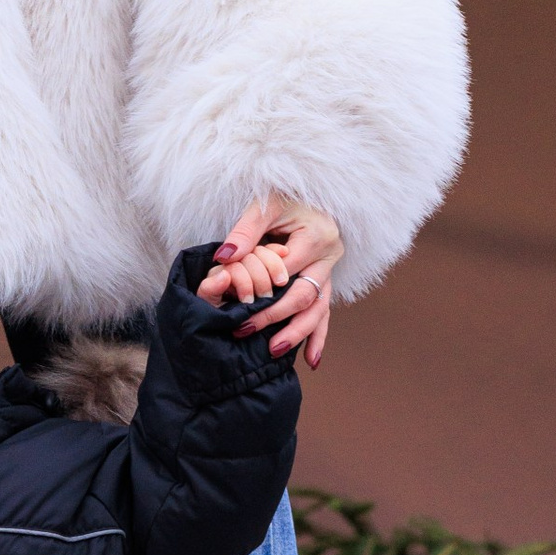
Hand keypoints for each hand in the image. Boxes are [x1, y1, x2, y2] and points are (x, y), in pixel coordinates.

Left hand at [196, 195, 343, 366]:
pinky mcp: (326, 281)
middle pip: (305, 295)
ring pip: (319, 309)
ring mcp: (330, 271)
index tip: (237, 307)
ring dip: (299, 333)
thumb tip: (225, 257)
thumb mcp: (264, 205)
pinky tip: (311, 361)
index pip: (287, 272)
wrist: (307, 193)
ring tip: (275, 351)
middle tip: (246, 331)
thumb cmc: (283, 197)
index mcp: (316, 237)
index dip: (262, 290)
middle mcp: (329, 256)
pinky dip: (318, 336)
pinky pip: (325, 312)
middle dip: (276, 317)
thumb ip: (245, 231)